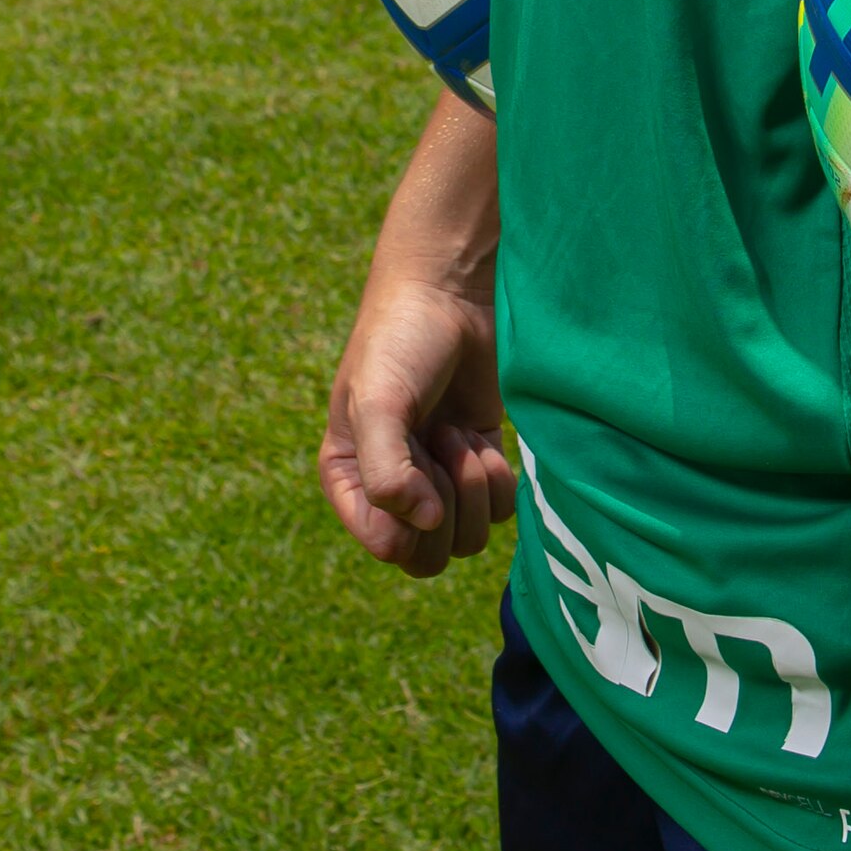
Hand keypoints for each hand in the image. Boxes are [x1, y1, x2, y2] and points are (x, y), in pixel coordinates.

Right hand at [319, 272, 511, 575]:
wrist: (453, 293)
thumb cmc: (401, 343)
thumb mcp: (377, 403)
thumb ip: (386, 473)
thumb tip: (425, 525)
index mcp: (349, 480)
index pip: (385, 546)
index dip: (410, 520)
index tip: (417, 465)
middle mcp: (392, 489)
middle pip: (429, 557)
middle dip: (446, 508)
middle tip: (441, 447)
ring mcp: (439, 480)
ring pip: (467, 540)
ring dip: (473, 488)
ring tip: (458, 433)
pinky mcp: (480, 462)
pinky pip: (500, 511)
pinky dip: (499, 478)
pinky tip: (480, 434)